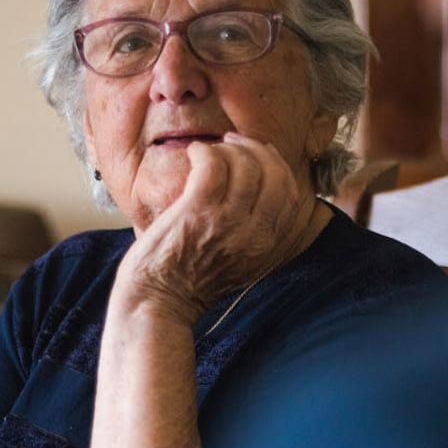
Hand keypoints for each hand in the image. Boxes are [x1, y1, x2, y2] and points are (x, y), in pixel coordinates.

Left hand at [112, 133, 318, 324]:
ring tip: (210, 152)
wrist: (157, 303)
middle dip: (254, 149)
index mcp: (267, 246)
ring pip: (245, 166)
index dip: (277, 165)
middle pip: (273, 174)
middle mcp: (253, 234)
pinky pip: (213, 166)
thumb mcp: (241, 262)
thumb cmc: (190, 280)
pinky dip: (205, 152)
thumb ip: (256, 231)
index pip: (289, 193)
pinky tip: (195, 154)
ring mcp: (226, 223)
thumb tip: (260, 187)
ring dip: (227, 150)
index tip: (259, 155)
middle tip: (232, 144)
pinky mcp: (197, 213)